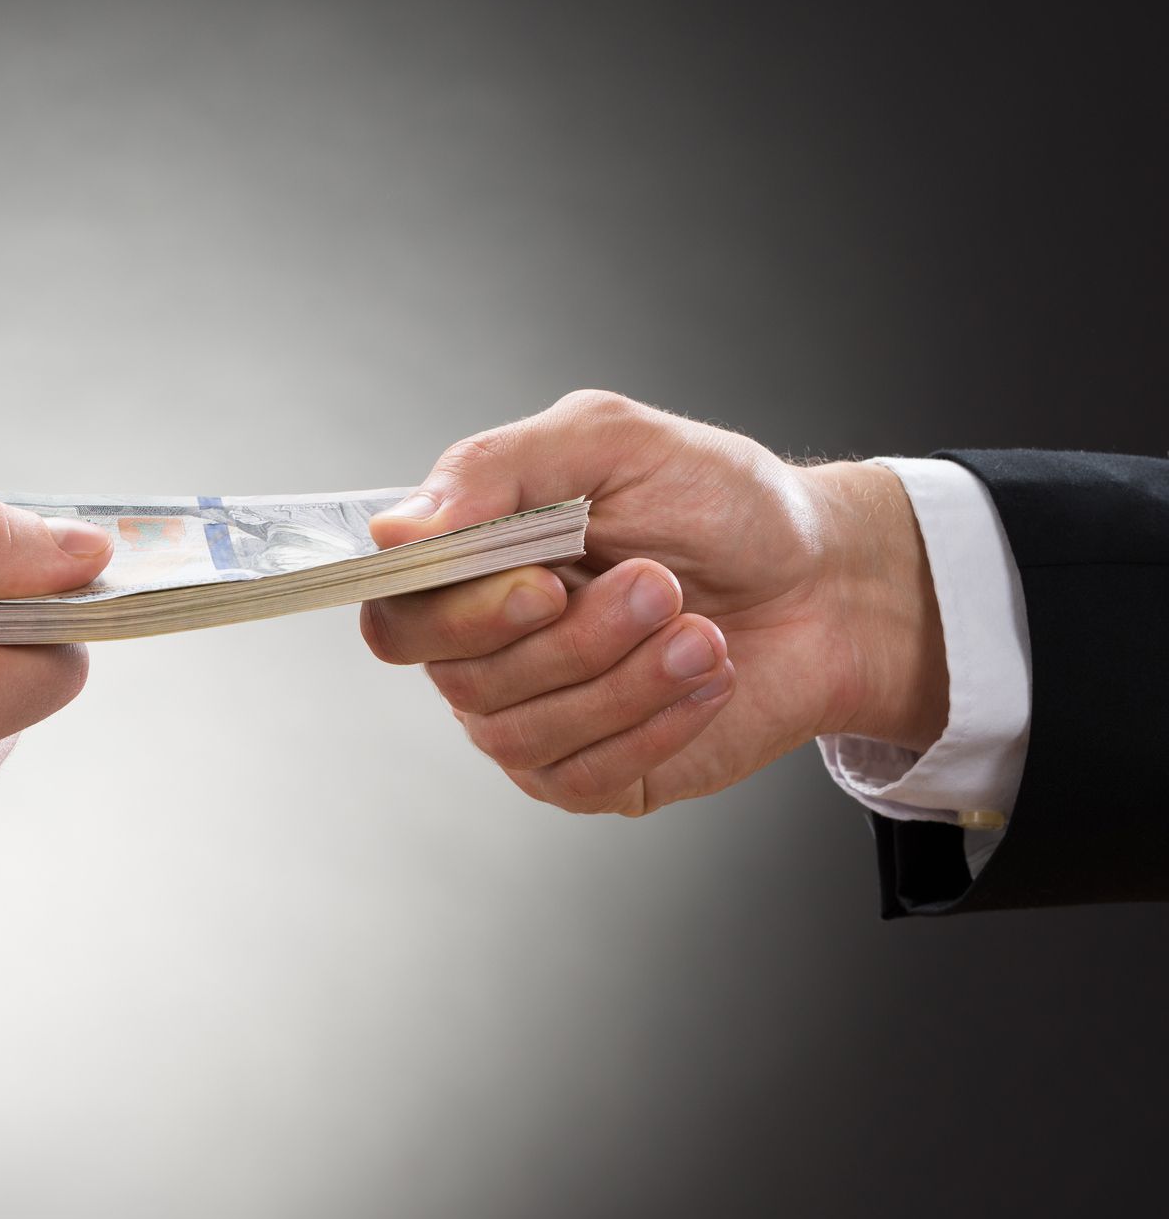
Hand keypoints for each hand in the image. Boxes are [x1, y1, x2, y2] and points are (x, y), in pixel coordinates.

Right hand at [359, 390, 946, 815]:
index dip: (459, 615)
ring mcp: (535, 719)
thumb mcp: (612, 442)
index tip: (548, 582)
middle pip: (464, 680)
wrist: (826, 581)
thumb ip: (494, 470)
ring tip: (699, 628)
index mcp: (472, 567)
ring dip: (629, 678)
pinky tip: (705, 675)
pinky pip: (584, 776)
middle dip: (576, 640)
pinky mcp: (594, 776)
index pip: (397, 617)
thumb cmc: (720, 505)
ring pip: (524, 733)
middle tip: (660, 585)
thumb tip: (393, 530)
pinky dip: (657, 723)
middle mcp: (487, 650)